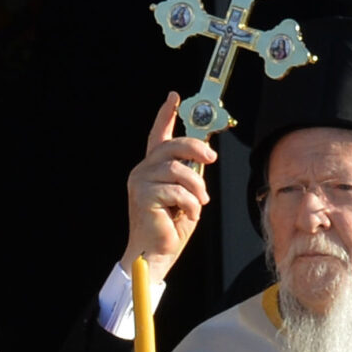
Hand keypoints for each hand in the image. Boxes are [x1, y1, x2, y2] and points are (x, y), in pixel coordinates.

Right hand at [122, 93, 214, 280]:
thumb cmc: (170, 228)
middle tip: (211, 159)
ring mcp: (140, 182)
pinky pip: (176, 191)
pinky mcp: (143, 196)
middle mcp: (142, 171)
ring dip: (196, 188)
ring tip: (198, 204)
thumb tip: (204, 157)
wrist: (156, 254)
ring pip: (178, 170)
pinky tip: (188, 214)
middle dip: (196, 149)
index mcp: (152, 169)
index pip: (158, 136)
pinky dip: (190, 204)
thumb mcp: (186, 195)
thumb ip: (189, 174)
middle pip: (172, 147)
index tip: (174, 97)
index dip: (166, 115)